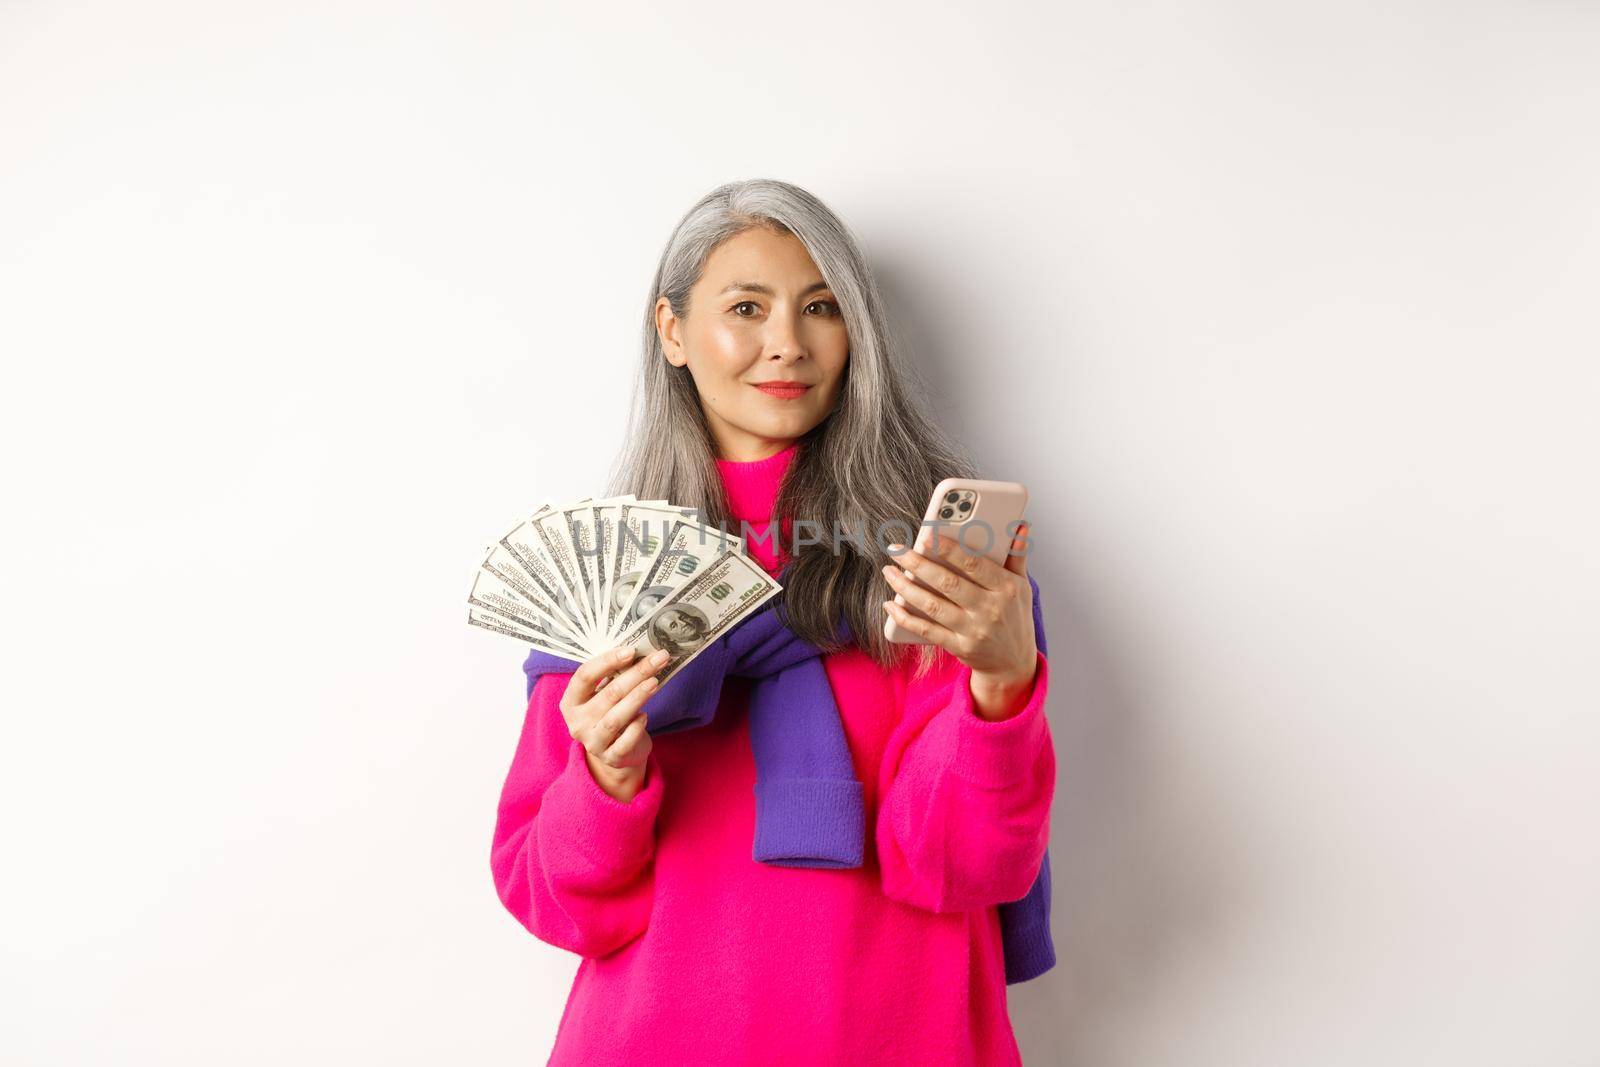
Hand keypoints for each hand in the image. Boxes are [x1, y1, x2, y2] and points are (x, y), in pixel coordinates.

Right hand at [559, 645, 669, 797]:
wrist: (617, 752)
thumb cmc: (611, 714)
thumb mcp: (604, 695)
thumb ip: (614, 676)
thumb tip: (640, 652)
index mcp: (571, 702)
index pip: (584, 676)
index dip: (607, 661)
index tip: (631, 650)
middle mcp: (577, 722)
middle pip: (607, 694)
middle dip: (635, 674)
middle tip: (657, 660)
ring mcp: (592, 742)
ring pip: (615, 718)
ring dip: (637, 697)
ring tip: (655, 682)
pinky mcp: (611, 758)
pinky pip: (625, 741)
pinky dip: (636, 727)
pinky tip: (645, 716)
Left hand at [881, 521, 1038, 706]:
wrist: (1013, 663)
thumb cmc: (1015, 616)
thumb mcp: (1023, 586)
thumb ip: (1017, 555)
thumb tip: (1021, 526)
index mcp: (1006, 589)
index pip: (974, 564)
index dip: (949, 549)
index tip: (927, 535)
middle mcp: (990, 609)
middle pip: (947, 583)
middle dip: (918, 564)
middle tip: (896, 550)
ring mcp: (973, 630)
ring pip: (933, 606)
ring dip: (906, 588)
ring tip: (889, 571)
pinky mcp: (959, 647)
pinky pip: (926, 630)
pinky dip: (905, 618)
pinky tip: (890, 605)